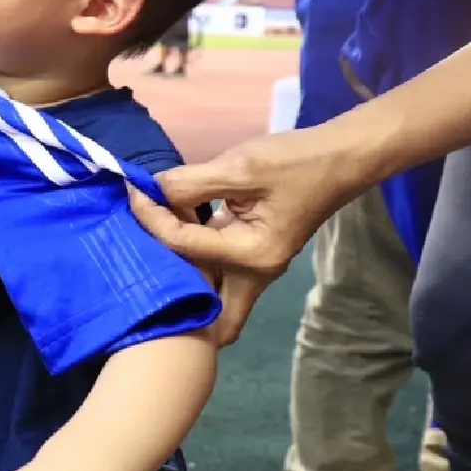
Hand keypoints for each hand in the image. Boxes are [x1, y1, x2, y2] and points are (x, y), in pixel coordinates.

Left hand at [127, 120, 374, 343]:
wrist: (338, 158)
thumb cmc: (295, 162)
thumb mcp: (240, 166)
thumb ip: (190, 183)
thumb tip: (148, 191)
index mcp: (252, 256)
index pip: (182, 244)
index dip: (150, 215)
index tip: (132, 188)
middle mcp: (254, 273)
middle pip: (205, 311)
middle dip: (169, 294)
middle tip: (134, 248)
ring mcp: (254, 268)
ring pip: (207, 289)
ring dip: (177, 267)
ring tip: (146, 233)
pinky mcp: (250, 253)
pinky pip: (213, 264)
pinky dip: (190, 250)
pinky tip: (171, 220)